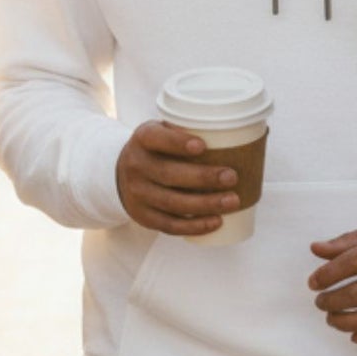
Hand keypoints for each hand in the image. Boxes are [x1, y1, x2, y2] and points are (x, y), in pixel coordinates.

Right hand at [115, 119, 242, 236]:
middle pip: (169, 174)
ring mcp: (137, 194)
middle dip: (203, 178)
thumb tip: (234, 131)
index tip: (202, 146)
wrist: (123, 173)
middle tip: (232, 177)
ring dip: (205, 204)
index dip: (178, 143)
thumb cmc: (157, 149)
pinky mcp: (143, 216)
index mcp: (143, 139)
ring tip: (233, 201)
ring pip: (173, 203)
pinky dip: (195, 225)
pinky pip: (170, 225)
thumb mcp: (162, 130)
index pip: (156, 138)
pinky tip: (216, 221)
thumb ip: (185, 130)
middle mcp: (136, 165)